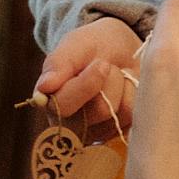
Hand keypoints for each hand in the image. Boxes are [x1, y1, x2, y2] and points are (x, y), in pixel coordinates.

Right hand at [34, 12, 143, 141]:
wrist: (120, 47)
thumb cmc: (92, 47)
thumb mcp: (74, 45)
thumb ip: (58, 63)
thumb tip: (44, 88)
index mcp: (50, 102)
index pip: (64, 106)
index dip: (86, 85)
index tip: (101, 63)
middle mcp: (70, 124)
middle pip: (99, 110)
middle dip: (110, 80)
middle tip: (106, 65)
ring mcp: (96, 132)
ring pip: (119, 113)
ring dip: (123, 85)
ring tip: (116, 75)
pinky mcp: (118, 133)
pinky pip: (134, 116)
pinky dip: (134, 94)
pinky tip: (126, 88)